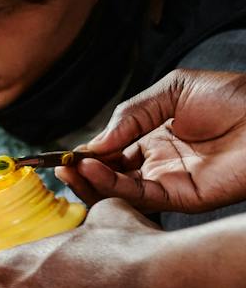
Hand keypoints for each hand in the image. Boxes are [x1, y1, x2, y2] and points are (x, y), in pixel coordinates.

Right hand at [64, 69, 245, 212]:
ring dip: (90, 182)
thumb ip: (131, 114)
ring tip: (71, 168)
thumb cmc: (236, 98)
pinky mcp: (182, 197)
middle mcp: (159, 164)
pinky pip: (139, 196)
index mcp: (155, 139)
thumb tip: (93, 143)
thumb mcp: (173, 90)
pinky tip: (94, 169)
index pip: (111, 153)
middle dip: (81, 173)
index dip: (88, 154)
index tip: (65, 153)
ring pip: (118, 191)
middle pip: (109, 177)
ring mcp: (169, 182)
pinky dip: (111, 186)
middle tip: (60, 166)